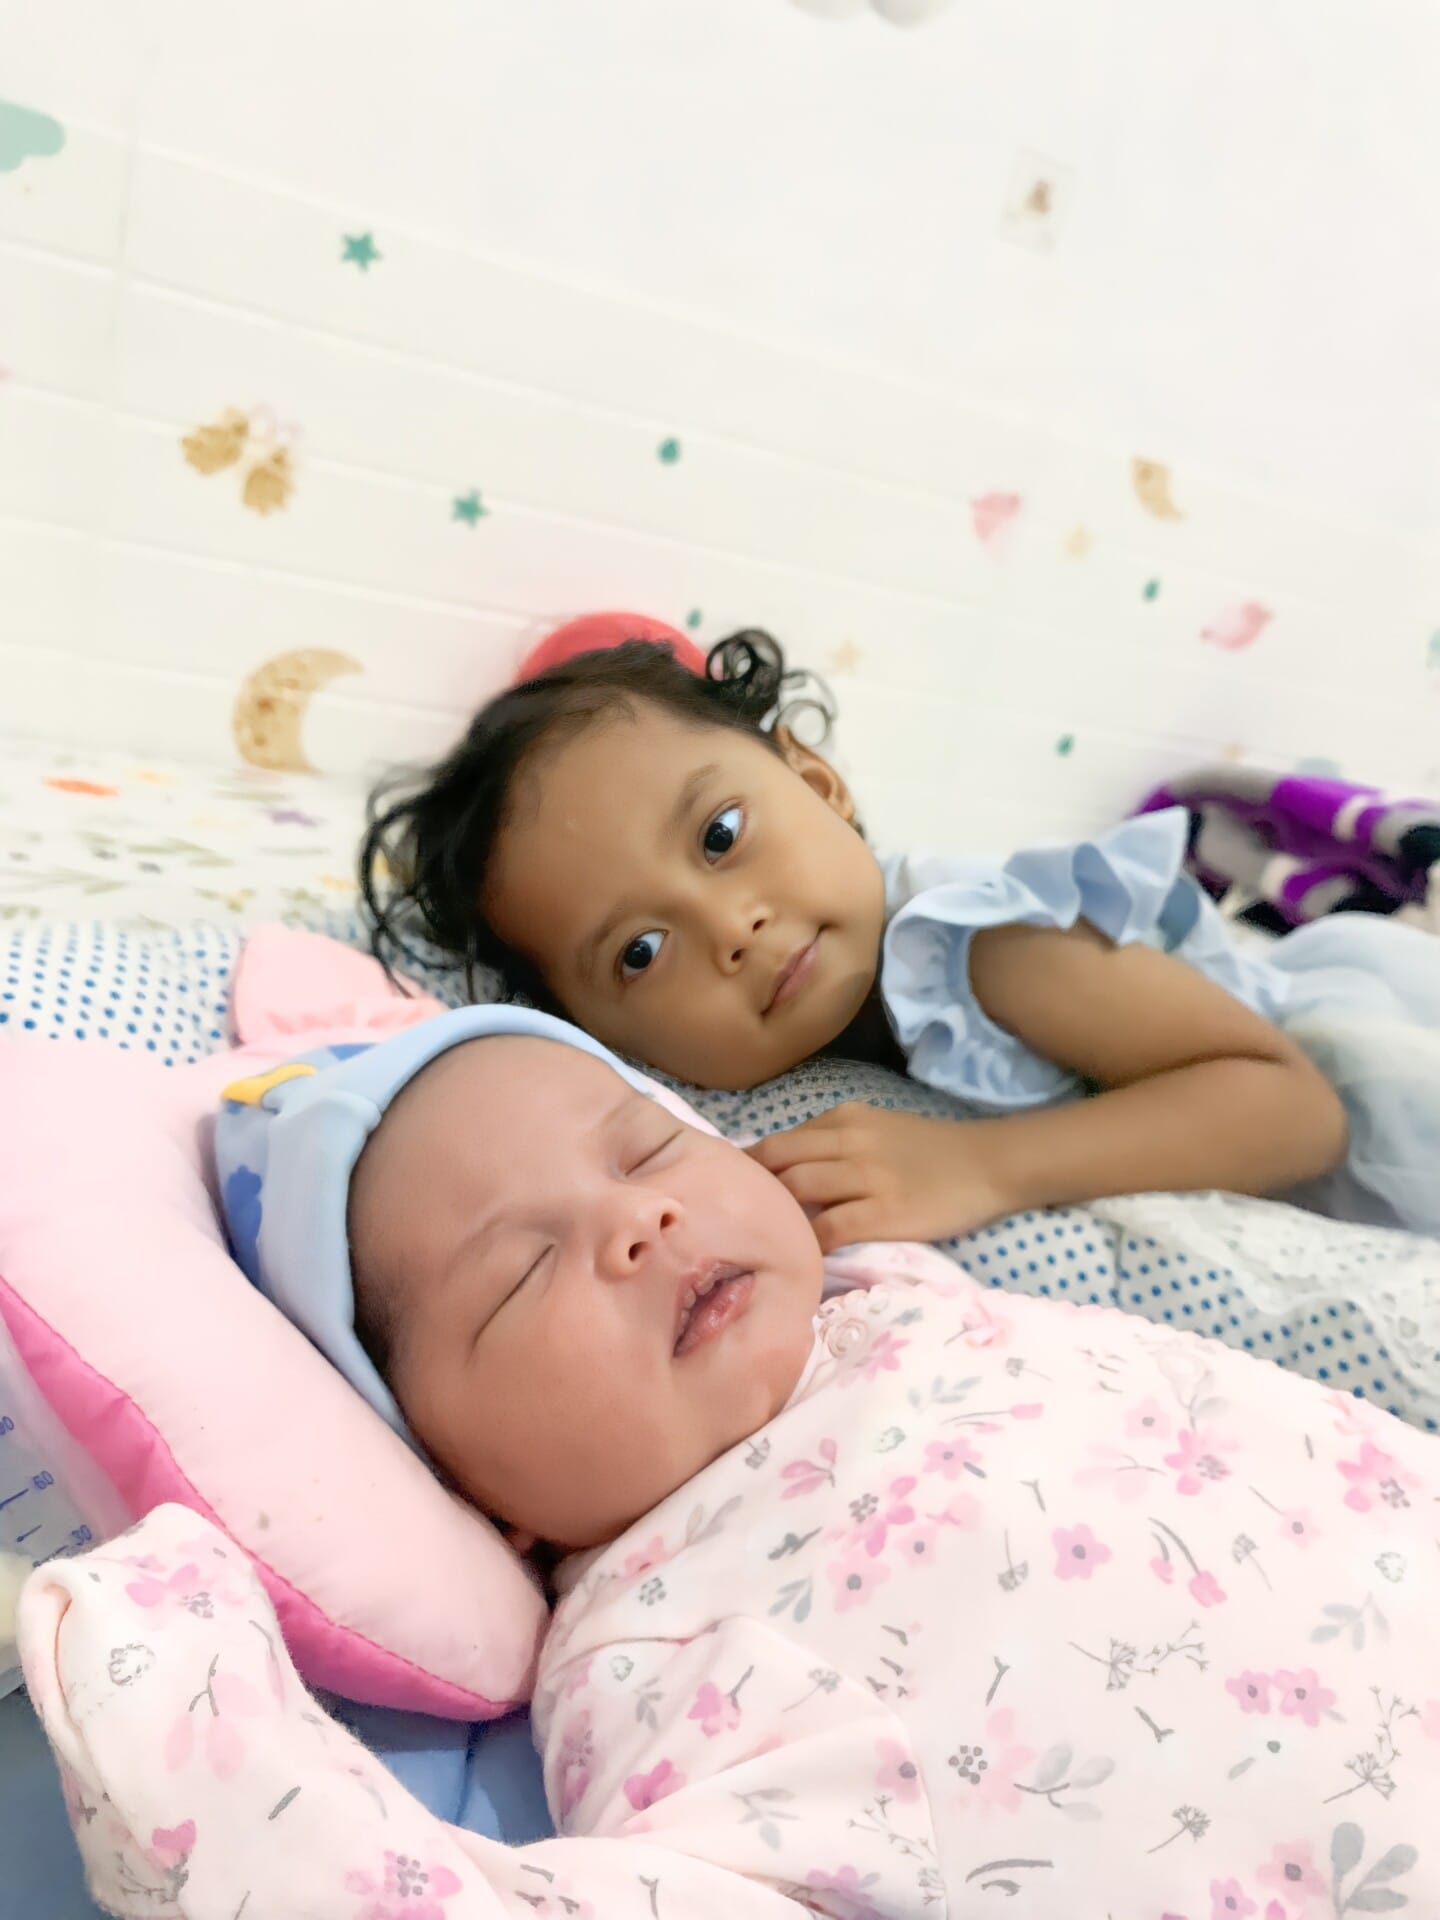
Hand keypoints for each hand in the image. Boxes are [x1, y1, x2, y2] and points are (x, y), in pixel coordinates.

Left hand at [744, 1105, 1015, 1252]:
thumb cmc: (930, 1149)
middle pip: (778, 1160)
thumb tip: (783, 1165)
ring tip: (762, 1236)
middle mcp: (851, 1142)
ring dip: (775, 1212)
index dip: (748, 1166)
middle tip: (732, 1215)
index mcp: (845, 1119)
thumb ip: (832, 1140)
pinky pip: (831, 1227)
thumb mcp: (877, 1126)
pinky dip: (809, 1241)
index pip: (779, 1140)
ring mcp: (868, 1178)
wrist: (988, 1164)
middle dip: (749, 1187)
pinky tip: (800, 1254)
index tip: (729, 1188)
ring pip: (798, 1189)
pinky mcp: (886, 1212)